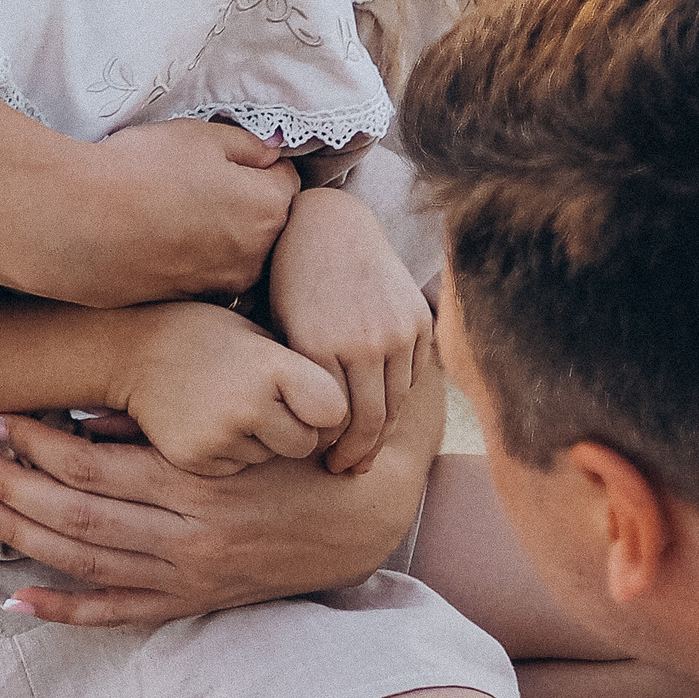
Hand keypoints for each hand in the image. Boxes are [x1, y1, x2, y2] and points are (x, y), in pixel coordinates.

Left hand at [0, 375, 440, 625]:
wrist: (370, 517)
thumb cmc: (307, 454)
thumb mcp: (250, 425)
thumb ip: (170, 424)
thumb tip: (88, 412)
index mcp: (199, 489)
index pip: (93, 467)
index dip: (36, 444)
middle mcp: (188, 539)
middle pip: (76, 515)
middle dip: (12, 487)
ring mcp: (190, 578)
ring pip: (86, 562)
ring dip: (23, 537)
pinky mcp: (197, 602)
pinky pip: (121, 613)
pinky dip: (67, 611)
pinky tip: (19, 601)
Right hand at [65, 117, 297, 305]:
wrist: (77, 223)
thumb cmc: (140, 170)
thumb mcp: (200, 136)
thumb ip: (248, 145)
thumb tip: (272, 154)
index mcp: (270, 209)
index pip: (287, 180)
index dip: (258, 164)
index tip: (227, 157)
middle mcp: (257, 257)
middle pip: (267, 223)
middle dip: (245, 204)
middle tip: (196, 184)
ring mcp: (222, 287)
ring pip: (237, 255)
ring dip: (219, 237)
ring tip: (174, 216)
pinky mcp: (189, 304)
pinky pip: (204, 278)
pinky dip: (191, 263)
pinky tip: (158, 243)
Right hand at [114, 300, 348, 479]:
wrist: (132, 347)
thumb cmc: (211, 335)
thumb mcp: (262, 334)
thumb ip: (305, 369)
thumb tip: (357, 413)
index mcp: (274, 366)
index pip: (335, 411)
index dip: (326, 406)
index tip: (310, 395)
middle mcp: (250, 404)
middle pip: (306, 443)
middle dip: (296, 429)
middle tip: (266, 402)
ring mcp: (220, 435)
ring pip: (271, 458)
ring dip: (262, 441)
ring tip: (230, 404)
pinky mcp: (197, 459)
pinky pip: (237, 468)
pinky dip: (231, 452)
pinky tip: (210, 421)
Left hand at [265, 185, 433, 474]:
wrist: (330, 228)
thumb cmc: (292, 282)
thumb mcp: (279, 329)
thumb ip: (297, 380)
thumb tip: (311, 437)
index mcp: (318, 346)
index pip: (332, 421)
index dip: (330, 448)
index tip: (326, 461)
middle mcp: (362, 341)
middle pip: (369, 421)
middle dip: (358, 453)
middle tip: (347, 469)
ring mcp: (396, 331)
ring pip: (396, 403)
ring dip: (383, 432)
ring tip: (367, 447)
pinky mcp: (418, 321)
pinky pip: (414, 377)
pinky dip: (400, 397)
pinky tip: (384, 408)